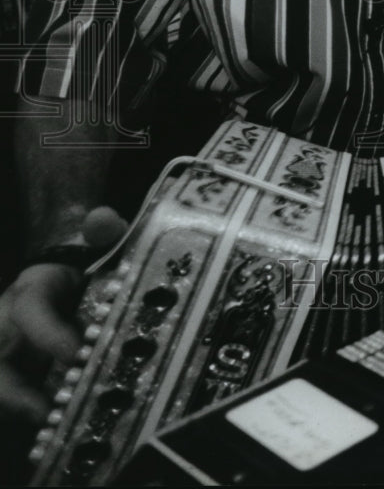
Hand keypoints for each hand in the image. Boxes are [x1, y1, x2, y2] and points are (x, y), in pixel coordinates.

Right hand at [0, 206, 126, 424]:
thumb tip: (102, 218)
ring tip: (49, 428)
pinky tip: (46, 436)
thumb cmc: (77, 267)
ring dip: (17, 408)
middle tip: (50, 411)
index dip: (49, 334)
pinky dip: (21, 417)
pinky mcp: (10, 378)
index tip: (75, 353)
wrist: (58, 281)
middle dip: (15, 391)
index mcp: (29, 294)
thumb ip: (101, 230)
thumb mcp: (92, 244)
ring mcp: (4, 355)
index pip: (31, 311)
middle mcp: (5, 328)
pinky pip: (6, 396)